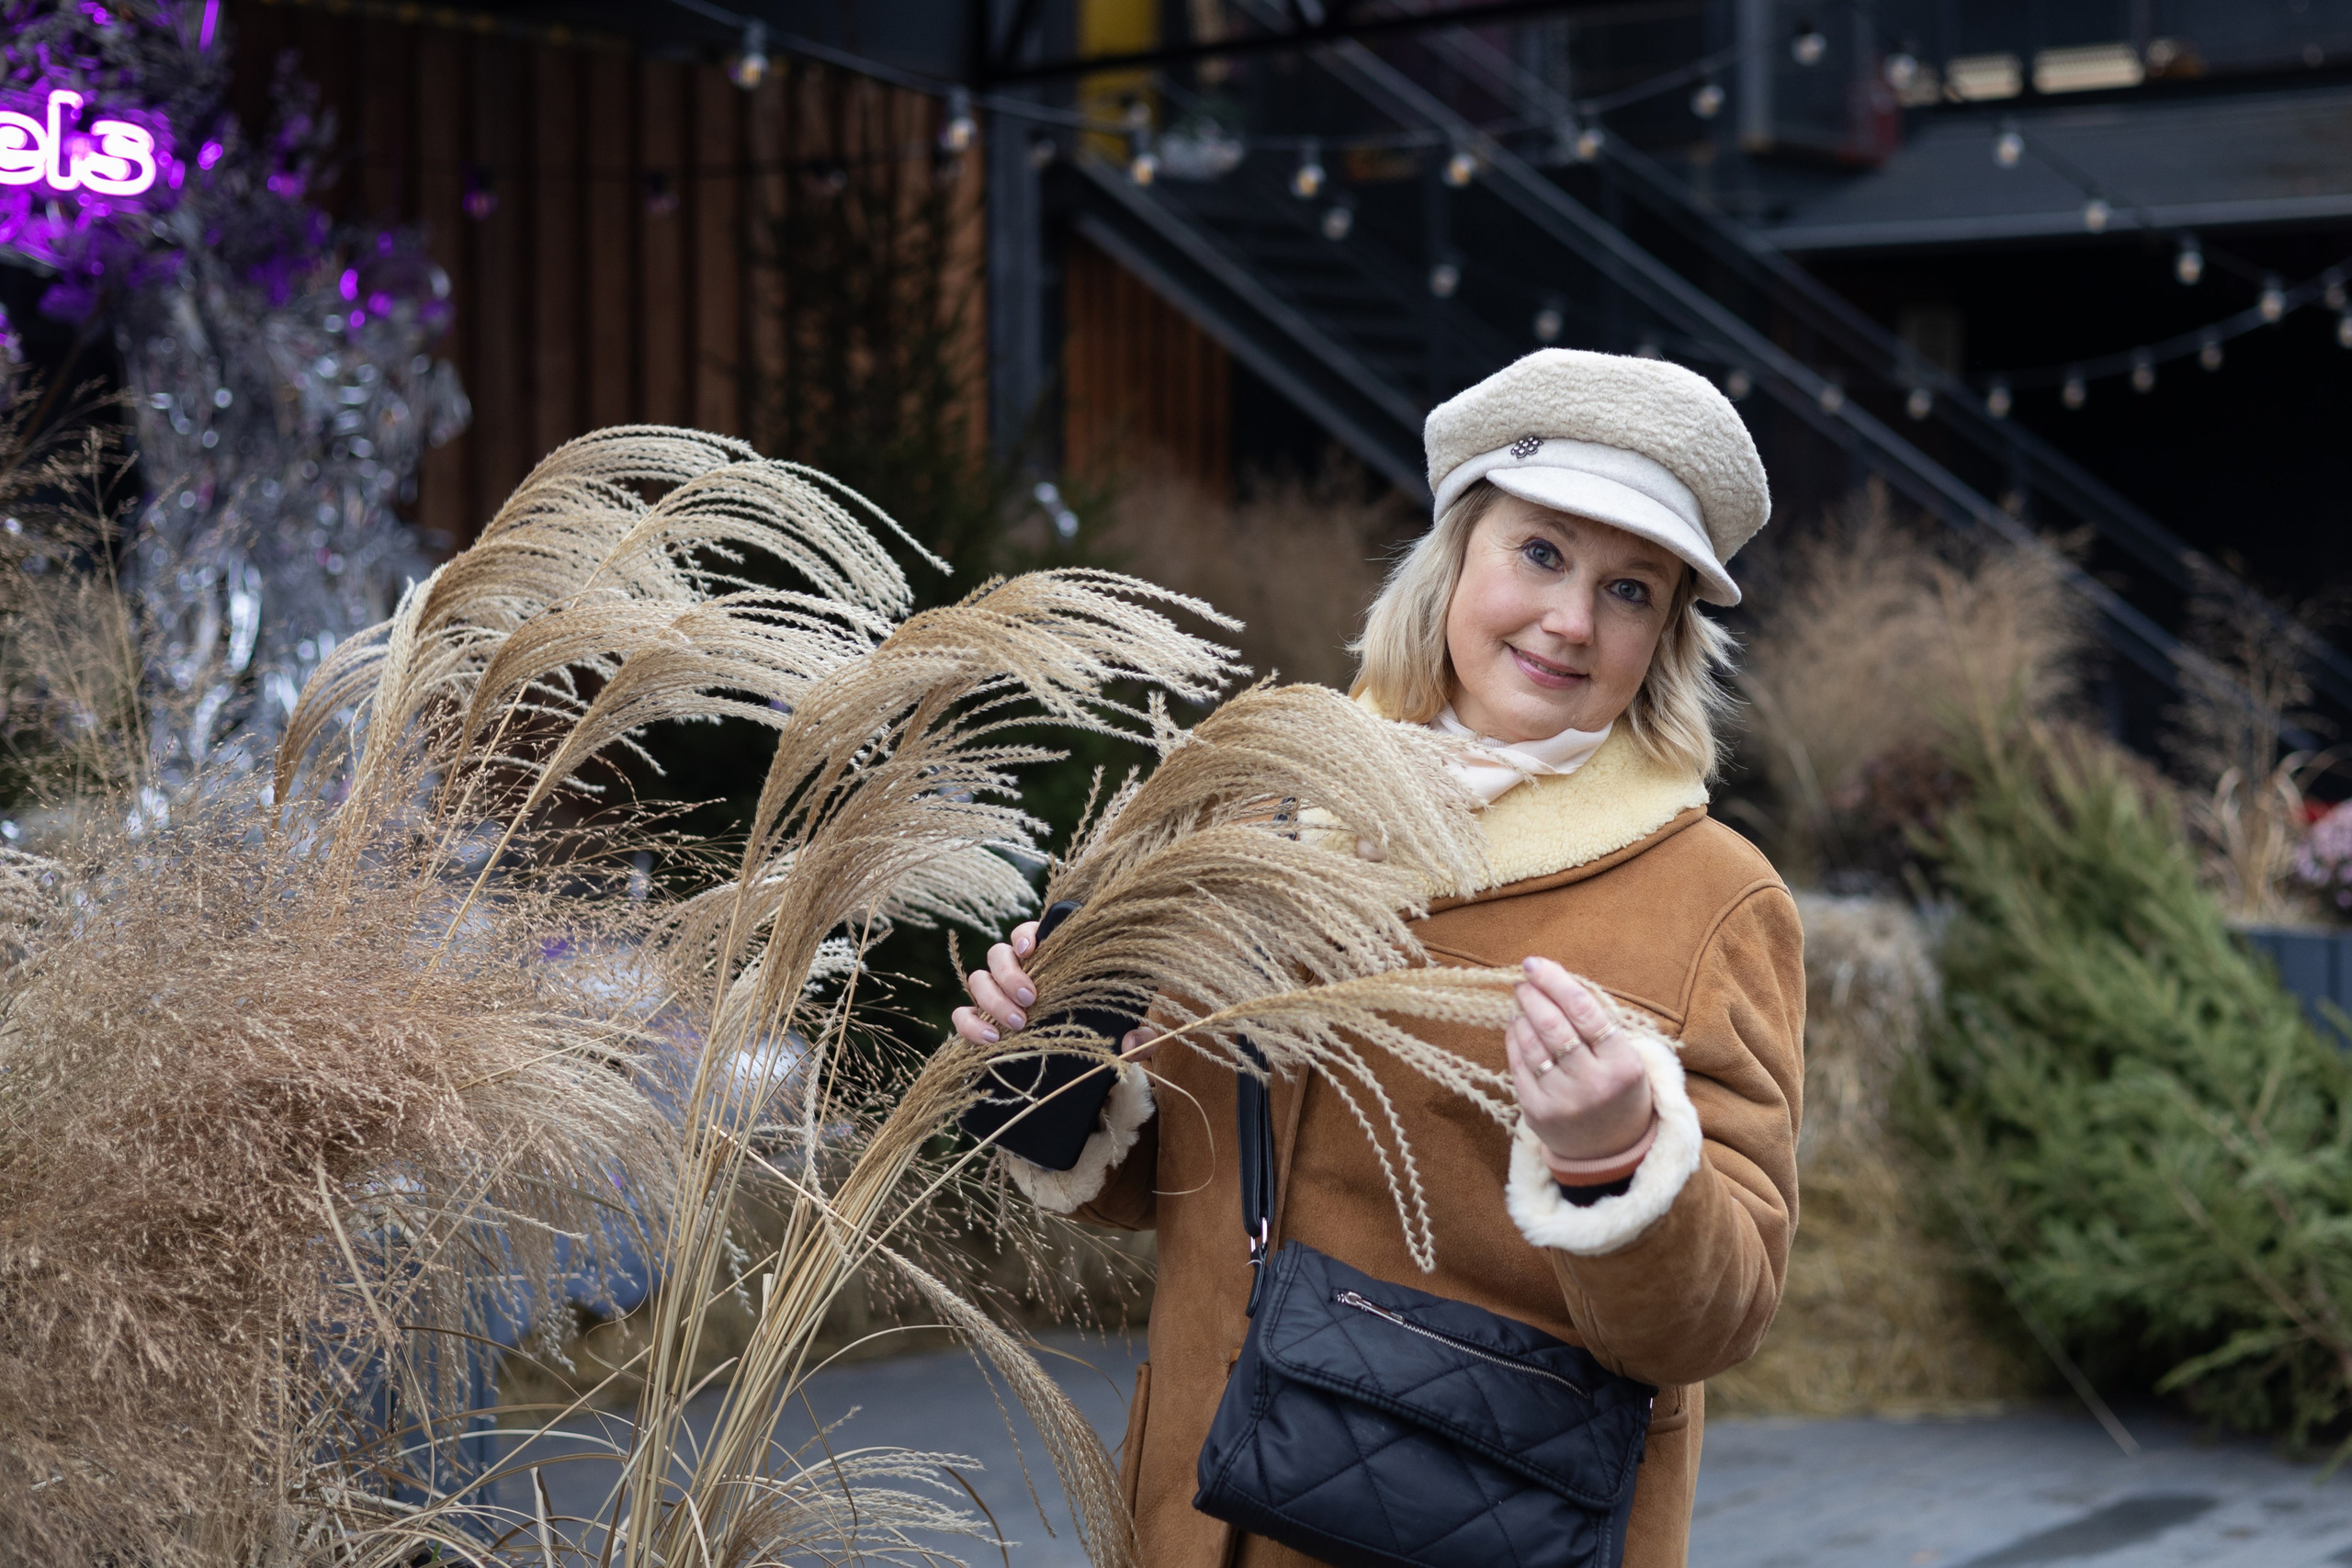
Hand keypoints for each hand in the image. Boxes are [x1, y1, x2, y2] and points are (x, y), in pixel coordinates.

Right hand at [950, 922, 1161, 1060]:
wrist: (1072, 1070)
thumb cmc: (1097, 1037)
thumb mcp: (1121, 1037)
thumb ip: (1135, 1039)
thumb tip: (1133, 1043)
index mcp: (1049, 962)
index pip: (1029, 933)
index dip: (1026, 935)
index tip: (1033, 949)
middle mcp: (1018, 973)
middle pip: (998, 954)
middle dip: (1010, 975)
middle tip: (1031, 1001)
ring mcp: (995, 996)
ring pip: (978, 979)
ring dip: (992, 998)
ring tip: (1016, 1024)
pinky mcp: (980, 1022)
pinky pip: (962, 1015)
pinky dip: (970, 1023)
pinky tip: (989, 1039)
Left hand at [1506, 957, 1653, 1163]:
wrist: (1611, 1150)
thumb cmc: (1619, 1091)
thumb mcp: (1625, 1057)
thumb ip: (1596, 1023)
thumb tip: (1553, 980)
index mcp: (1623, 1064)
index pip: (1584, 1011)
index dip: (1555, 982)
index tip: (1535, 964)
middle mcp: (1593, 1084)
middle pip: (1554, 1026)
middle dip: (1533, 995)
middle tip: (1523, 979)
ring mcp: (1562, 1100)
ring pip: (1531, 1045)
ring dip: (1521, 1015)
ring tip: (1522, 1001)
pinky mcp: (1537, 1112)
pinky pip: (1517, 1066)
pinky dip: (1514, 1040)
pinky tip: (1516, 1026)